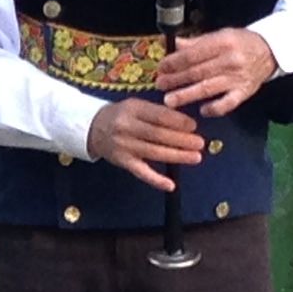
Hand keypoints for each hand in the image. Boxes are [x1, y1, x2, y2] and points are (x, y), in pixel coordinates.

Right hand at [85, 96, 208, 191]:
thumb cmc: (122, 116)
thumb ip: (157, 112)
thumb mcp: (136, 106)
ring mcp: (124, 146)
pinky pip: (141, 172)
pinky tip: (171, 185)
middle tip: (200, 143)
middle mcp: (127, 127)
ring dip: (177, 156)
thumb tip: (186, 123)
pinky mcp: (122, 162)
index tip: (194, 126)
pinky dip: (156, 180)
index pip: (159, 116)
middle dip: (182, 140)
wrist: (93, 128)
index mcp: (132, 109)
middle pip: (158, 135)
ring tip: (196, 157)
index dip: (178, 121)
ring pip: (154, 153)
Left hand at [158, 24, 277, 115]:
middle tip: (159, 85)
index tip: (161, 67)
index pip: (193, 54)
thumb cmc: (239, 42)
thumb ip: (196, 43)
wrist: (269, 51)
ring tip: (169, 101)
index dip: (174, 62)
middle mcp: (230, 60)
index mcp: (222, 43)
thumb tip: (172, 44)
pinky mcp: (244, 92)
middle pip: (198, 72)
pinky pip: (228, 103)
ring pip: (208, 88)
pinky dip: (215, 108)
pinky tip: (202, 111)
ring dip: (187, 95)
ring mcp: (238, 78)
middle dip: (176, 79)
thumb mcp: (219, 35)